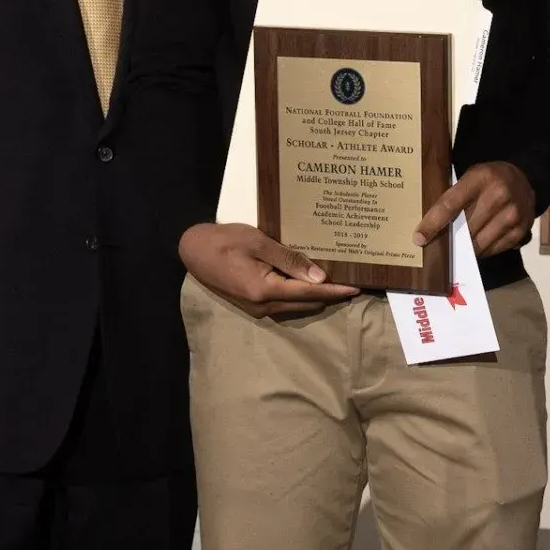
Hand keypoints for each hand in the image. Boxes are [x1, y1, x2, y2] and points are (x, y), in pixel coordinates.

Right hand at [179, 222, 359, 317]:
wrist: (193, 250)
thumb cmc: (224, 240)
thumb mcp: (258, 243)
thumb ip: (289, 260)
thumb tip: (318, 277)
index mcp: (265, 291)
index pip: (309, 294)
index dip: (335, 291)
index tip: (356, 288)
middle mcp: (263, 306)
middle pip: (305, 304)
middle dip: (329, 295)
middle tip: (351, 281)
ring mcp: (256, 308)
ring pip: (295, 307)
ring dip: (315, 297)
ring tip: (336, 282)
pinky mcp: (252, 304)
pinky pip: (284, 304)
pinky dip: (300, 296)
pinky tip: (309, 283)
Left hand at [413, 161, 535, 256]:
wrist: (524, 178)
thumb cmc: (488, 179)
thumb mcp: (471, 176)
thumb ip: (454, 195)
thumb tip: (427, 224)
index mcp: (480, 177)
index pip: (451, 204)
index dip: (433, 223)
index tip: (419, 238)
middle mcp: (498, 195)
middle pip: (465, 228)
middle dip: (450, 240)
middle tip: (438, 245)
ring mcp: (512, 214)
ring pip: (479, 243)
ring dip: (466, 249)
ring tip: (458, 247)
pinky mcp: (521, 230)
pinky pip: (494, 250)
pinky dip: (482, 250)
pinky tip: (478, 244)